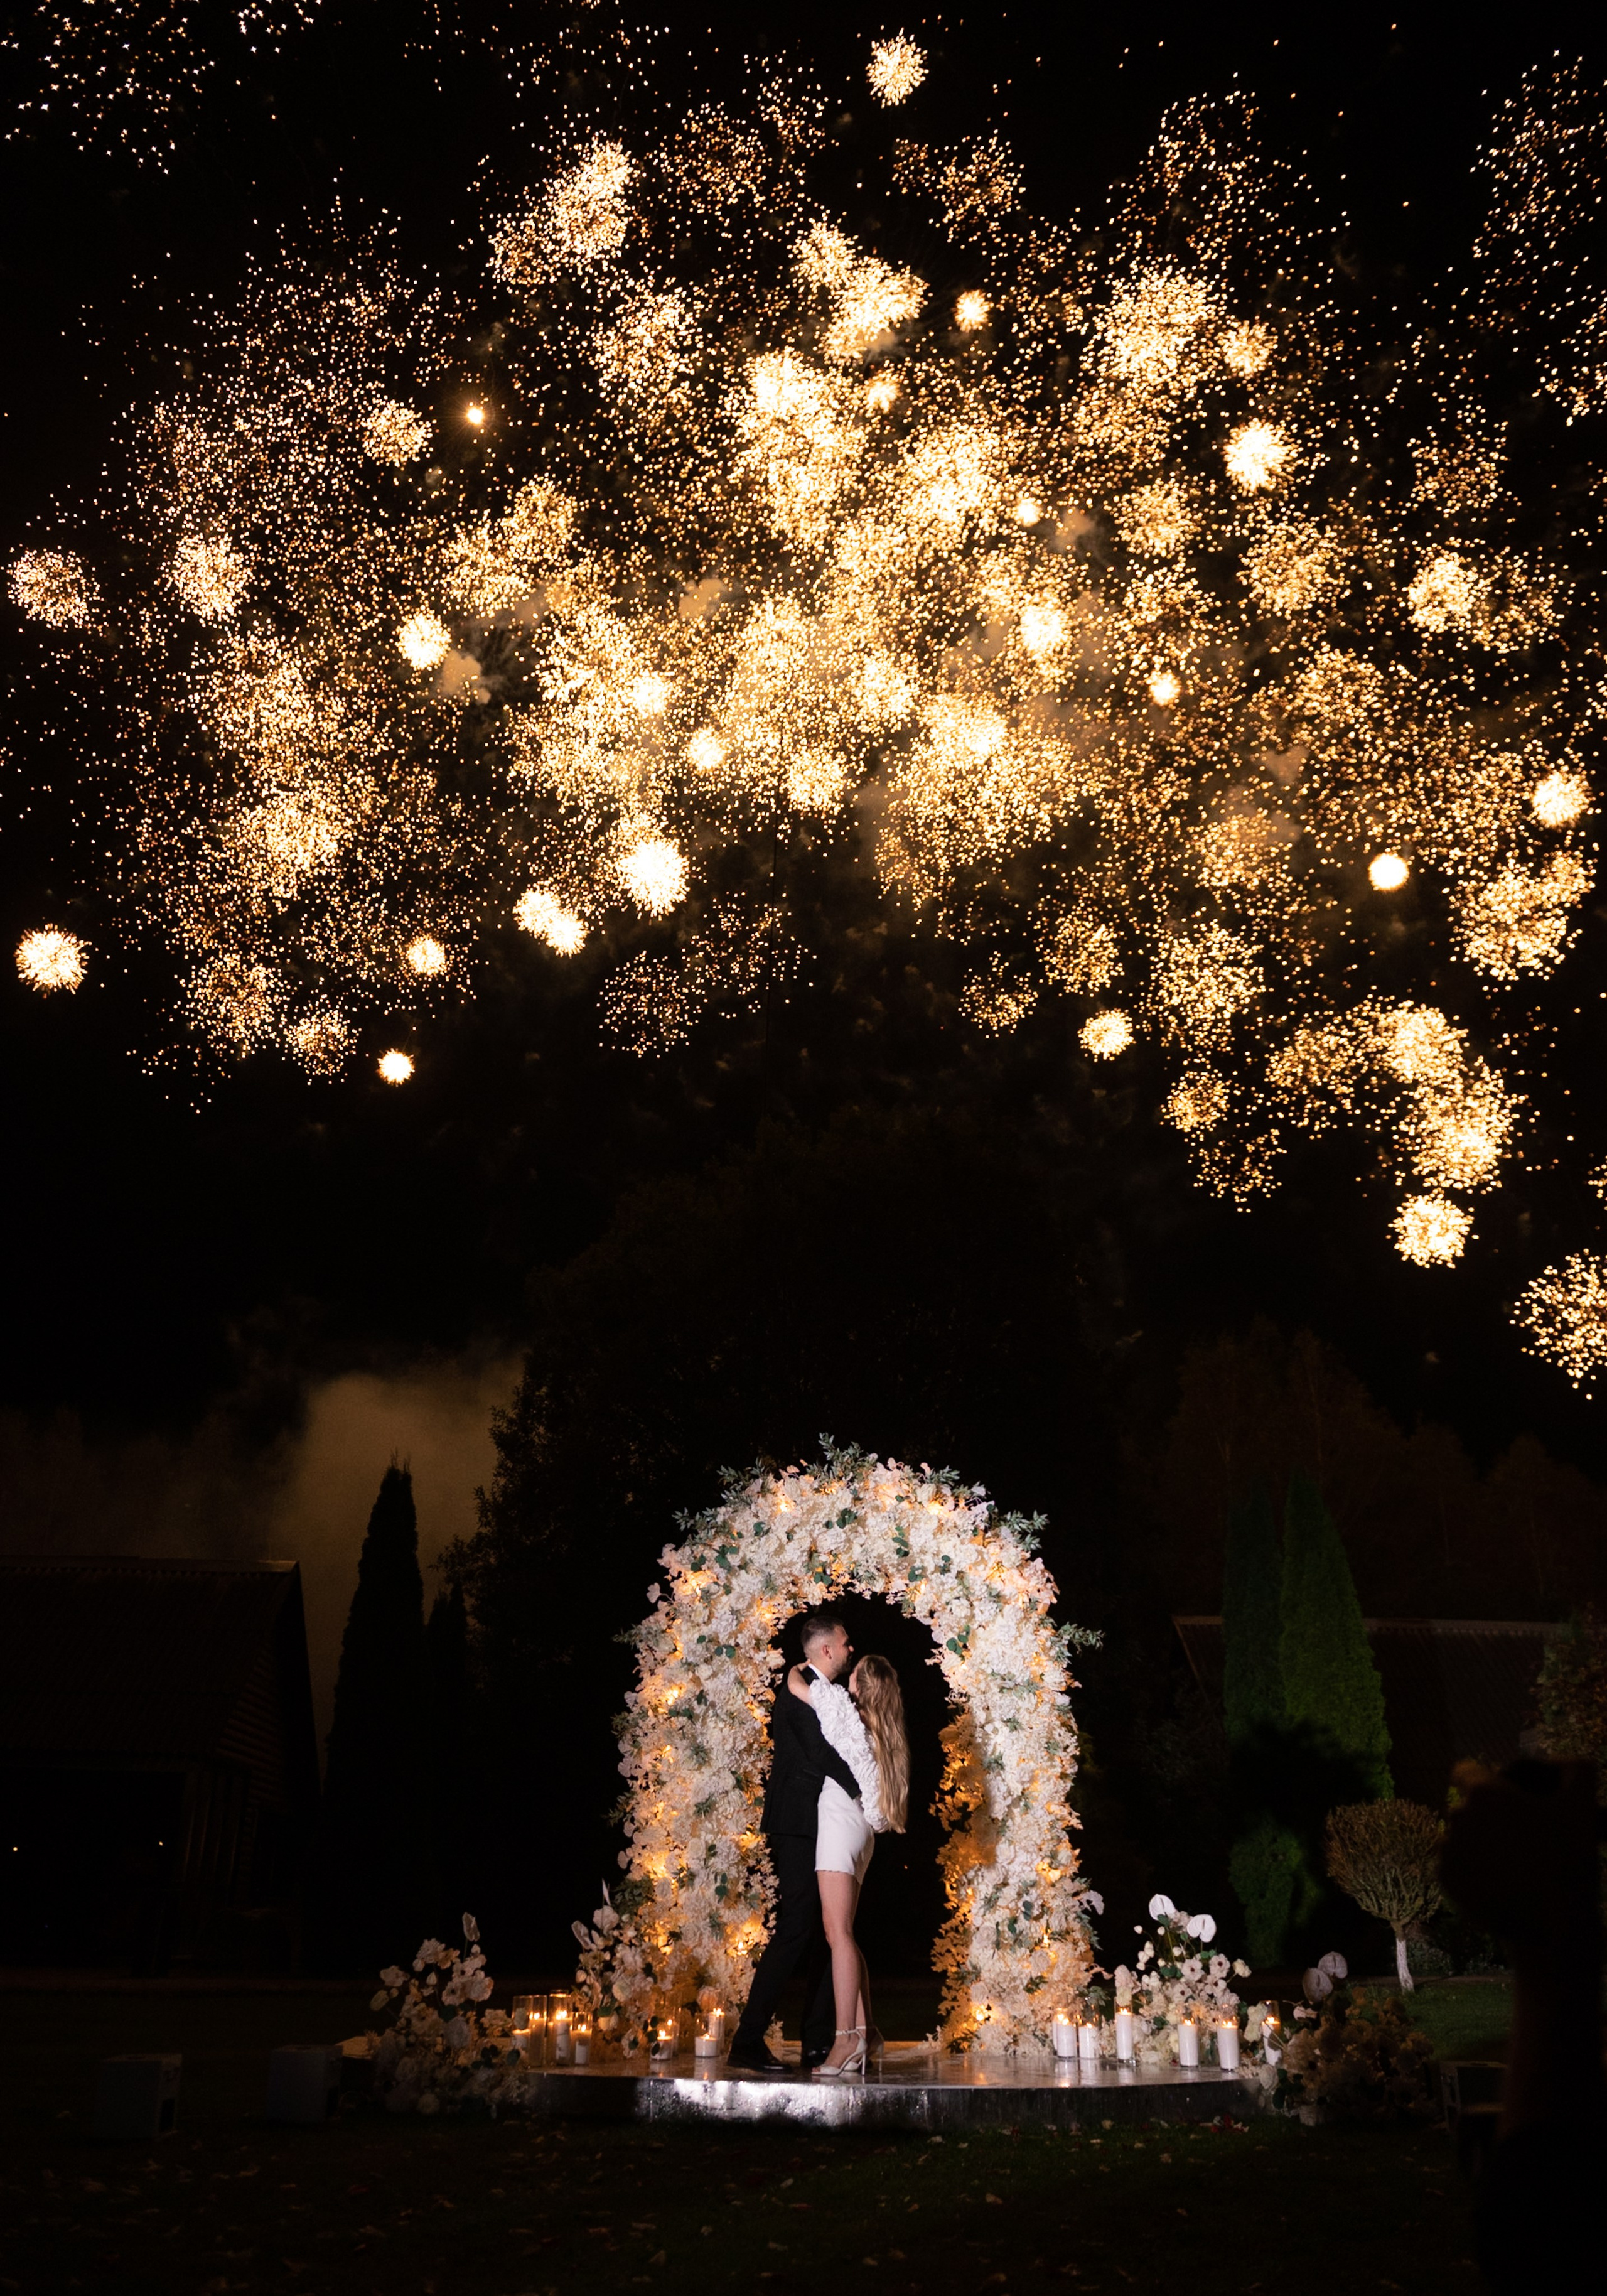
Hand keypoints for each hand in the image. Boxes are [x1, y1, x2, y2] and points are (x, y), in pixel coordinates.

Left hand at [1441, 1760, 1600, 1972]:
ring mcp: (1447, 1850)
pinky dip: (1473, 1869)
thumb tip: (1557, 1761)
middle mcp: (1456, 1816)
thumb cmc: (1571, 1861)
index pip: (1466, 1770)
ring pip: (1459, 1835)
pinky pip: (1455, 1864)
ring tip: (1513, 1862)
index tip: (1508, 1800)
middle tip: (1519, 1836)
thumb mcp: (1584, 1805)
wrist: (1555, 1928)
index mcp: (1483, 1792)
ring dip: (1480, 1842)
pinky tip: (1502, 1881)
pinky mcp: (1445, 1880)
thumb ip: (1574, 1770)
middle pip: (1466, 1805)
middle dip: (1488, 1815)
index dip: (1487, 1780)